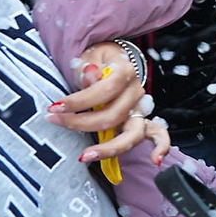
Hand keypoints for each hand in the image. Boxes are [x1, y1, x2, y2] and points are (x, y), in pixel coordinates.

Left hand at [45, 42, 152, 161]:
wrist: (113, 60)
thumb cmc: (98, 60)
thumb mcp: (89, 56)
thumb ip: (88, 68)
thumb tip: (91, 74)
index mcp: (125, 72)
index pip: (104, 91)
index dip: (78, 101)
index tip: (54, 107)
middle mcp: (136, 92)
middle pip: (113, 116)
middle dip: (80, 123)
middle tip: (55, 121)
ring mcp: (140, 108)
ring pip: (132, 133)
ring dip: (108, 148)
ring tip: (84, 155)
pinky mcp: (141, 120)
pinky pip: (158, 134)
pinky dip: (161, 147)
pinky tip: (155, 160)